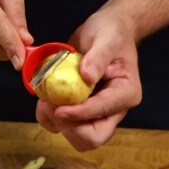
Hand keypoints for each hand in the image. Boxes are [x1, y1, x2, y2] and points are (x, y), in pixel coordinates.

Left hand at [36, 8, 141, 150]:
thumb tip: (87, 77)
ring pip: (75, 137)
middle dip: (68, 126)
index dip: (79, 113)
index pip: (102, 112)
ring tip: (44, 100)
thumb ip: (98, 56)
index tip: (58, 108)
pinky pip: (61, 126)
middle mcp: (112, 109)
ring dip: (55, 123)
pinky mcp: (79, 110)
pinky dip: (48, 117)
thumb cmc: (110, 32)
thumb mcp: (107, 38)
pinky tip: (43, 99)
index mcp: (125, 94)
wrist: (104, 30)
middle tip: (50, 105)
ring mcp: (94, 112)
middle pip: (91, 138)